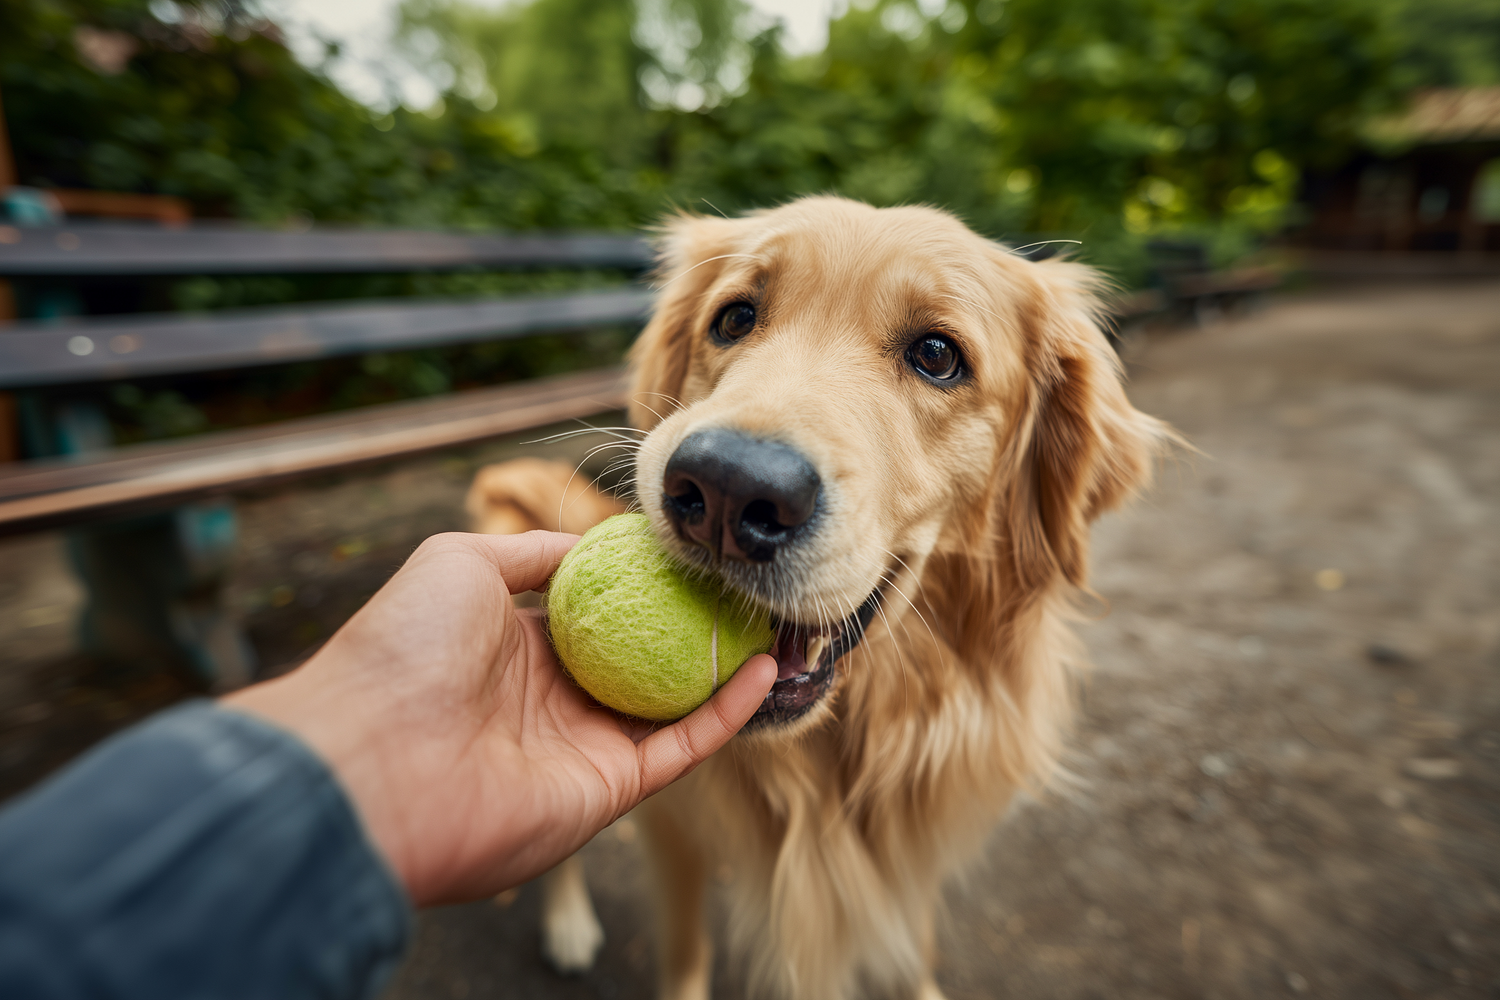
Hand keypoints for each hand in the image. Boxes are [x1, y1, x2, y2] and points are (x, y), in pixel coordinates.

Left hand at [224, 530, 775, 905]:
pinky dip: (727, 713)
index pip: (596, 616)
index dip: (645, 588)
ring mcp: (582, 747)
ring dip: (725, 670)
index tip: (694, 557)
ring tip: (773, 627)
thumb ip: (532, 552)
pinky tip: (761, 670)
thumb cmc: (404, 649)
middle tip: (747, 592)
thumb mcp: (459, 562)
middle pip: (642, 661)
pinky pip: (682, 747)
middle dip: (695, 629)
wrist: (369, 761)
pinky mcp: (608, 791)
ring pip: (673, 706)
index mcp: (514, 649)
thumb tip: (591, 541)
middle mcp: (552, 701)